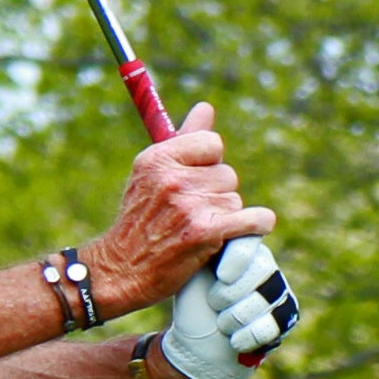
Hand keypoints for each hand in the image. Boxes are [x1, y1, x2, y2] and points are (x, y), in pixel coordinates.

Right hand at [85, 104, 275, 312]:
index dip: (209, 164)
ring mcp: (189, 205)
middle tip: (192, 214)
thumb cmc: (139, 221)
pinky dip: (258, 224)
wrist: (120, 270)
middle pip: (227, 174)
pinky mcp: (205, 232)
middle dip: (216, 194)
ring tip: (197, 230)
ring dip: (225, 216)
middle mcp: (173, 178)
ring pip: (235, 199)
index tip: (196, 181)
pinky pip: (253, 219)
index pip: (212, 143)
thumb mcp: (151, 174)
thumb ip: (183, 140)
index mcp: (159, 158)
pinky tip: (253, 227)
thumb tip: (206, 108)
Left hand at [158, 246, 302, 378]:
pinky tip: (234, 340)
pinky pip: (276, 322)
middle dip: (232, 292)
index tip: (221, 275)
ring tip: (221, 325)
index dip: (239, 257)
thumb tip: (208, 225)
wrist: (197, 344)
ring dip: (237, 316)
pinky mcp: (286, 317)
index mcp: (241, 247)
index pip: (250, 240)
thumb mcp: (190, 272)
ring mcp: (278, 290)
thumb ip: (202, 247)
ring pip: (268, 297)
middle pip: (261, 268)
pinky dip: (250, 334)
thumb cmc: (192, 304)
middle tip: (213, 303)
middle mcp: (263, 264)